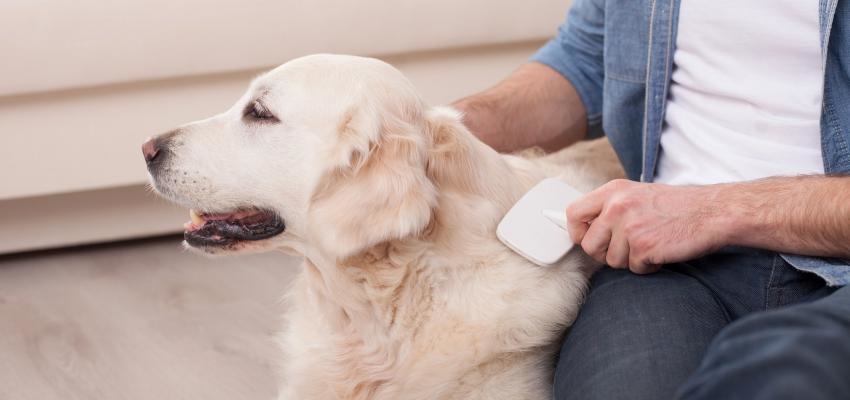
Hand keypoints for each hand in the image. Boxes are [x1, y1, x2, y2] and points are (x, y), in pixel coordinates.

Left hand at [566, 179, 728, 273]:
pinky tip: (661, 251)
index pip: (574, 213)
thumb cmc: (677, 206)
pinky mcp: (643, 247)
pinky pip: (634, 268)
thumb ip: (611, 208)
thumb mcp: (637, 195)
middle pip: (589, 245)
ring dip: (630, 260)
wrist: (713, 212)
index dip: (577, 232)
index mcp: (613, 191)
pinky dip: (648, 266)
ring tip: (651, 244)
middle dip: (605, 253)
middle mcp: (617, 206)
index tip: (589, 239)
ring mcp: (629, 227)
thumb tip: (585, 229)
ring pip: (611, 261)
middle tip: (628, 248)